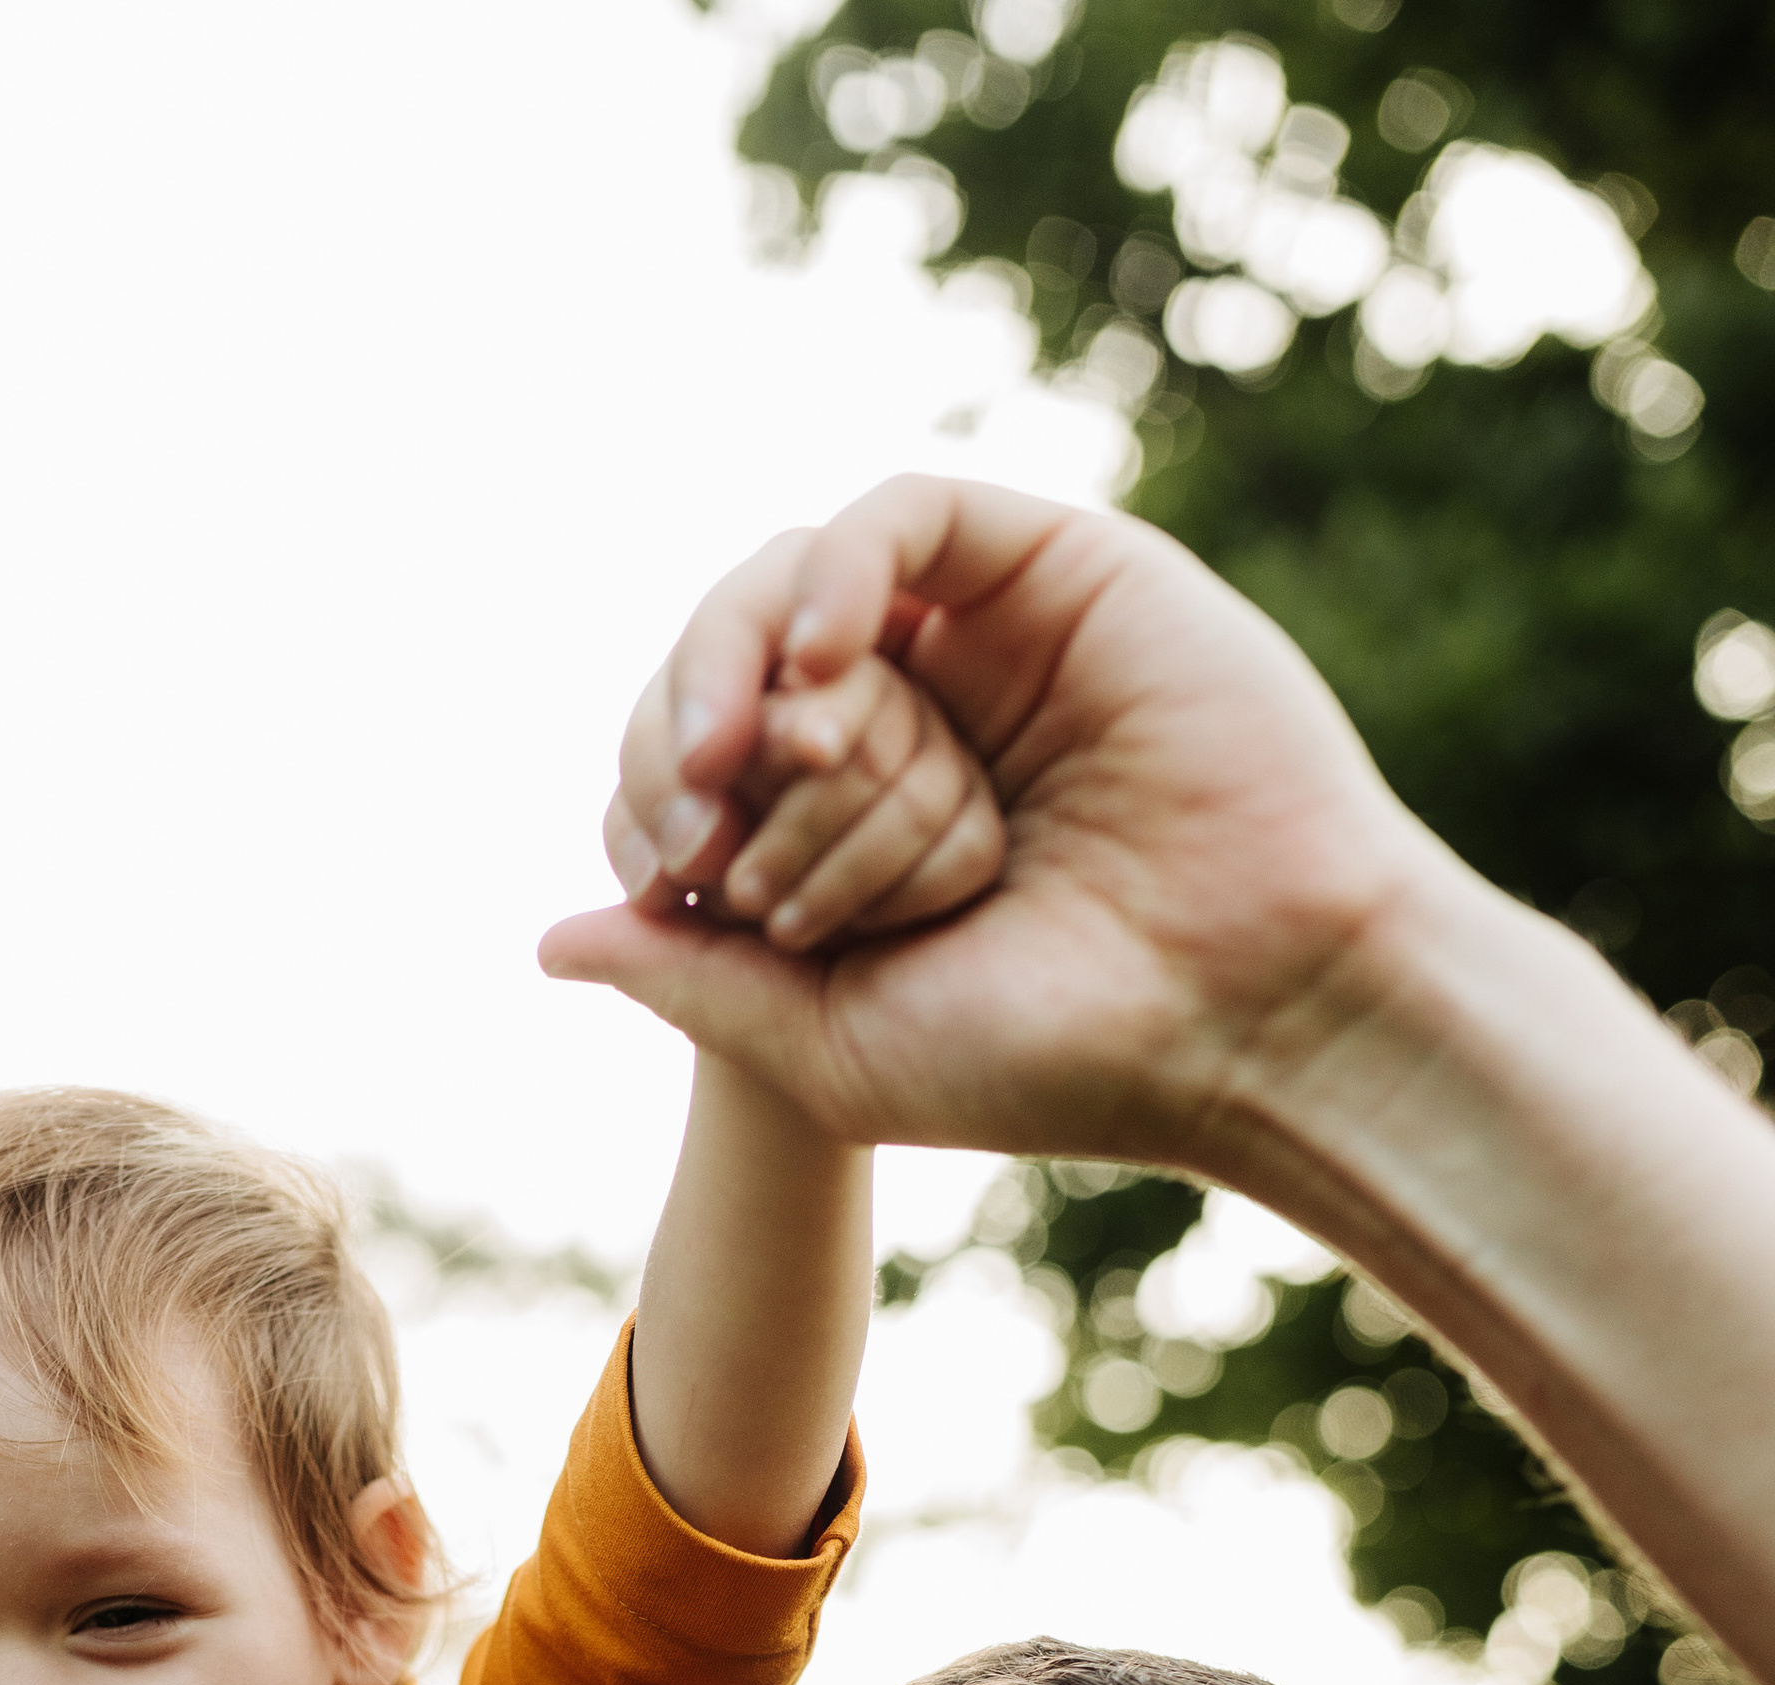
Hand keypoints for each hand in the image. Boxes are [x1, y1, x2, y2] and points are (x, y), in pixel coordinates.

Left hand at [547, 475, 1428, 1177]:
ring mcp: (988, 644)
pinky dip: (826, 572)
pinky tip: (813, 670)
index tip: (663, 877)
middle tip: (688, 813)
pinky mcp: (1056, 571)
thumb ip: (692, 981)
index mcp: (864, 835)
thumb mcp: (832, 1044)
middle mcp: (923, 727)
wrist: (1246, 1024)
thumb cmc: (1059, 1057)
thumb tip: (547, 937)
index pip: (708, 770)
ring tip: (747, 752)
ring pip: (803, 584)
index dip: (650, 801)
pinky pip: (897, 517)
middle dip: (687, 737)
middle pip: (740, 671)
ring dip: (741, 656)